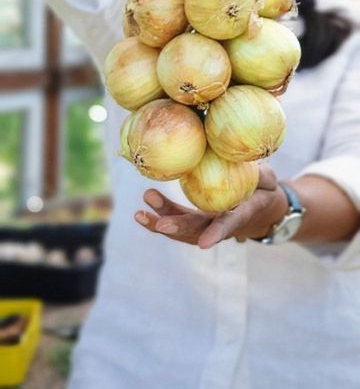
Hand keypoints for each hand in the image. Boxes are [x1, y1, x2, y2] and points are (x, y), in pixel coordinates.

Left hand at [134, 164, 287, 248]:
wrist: (261, 211)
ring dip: (160, 223)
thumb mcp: (270, 182)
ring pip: (182, 229)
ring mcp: (206, 226)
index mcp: (241, 215)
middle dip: (178, 228)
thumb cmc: (265, 191)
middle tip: (160, 224)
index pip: (229, 224)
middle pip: (197, 230)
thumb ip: (263, 175)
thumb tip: (252, 166)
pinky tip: (141, 212)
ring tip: (139, 214)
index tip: (204, 244)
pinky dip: (158, 218)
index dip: (216, 233)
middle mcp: (220, 225)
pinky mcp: (196, 221)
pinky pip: (176, 220)